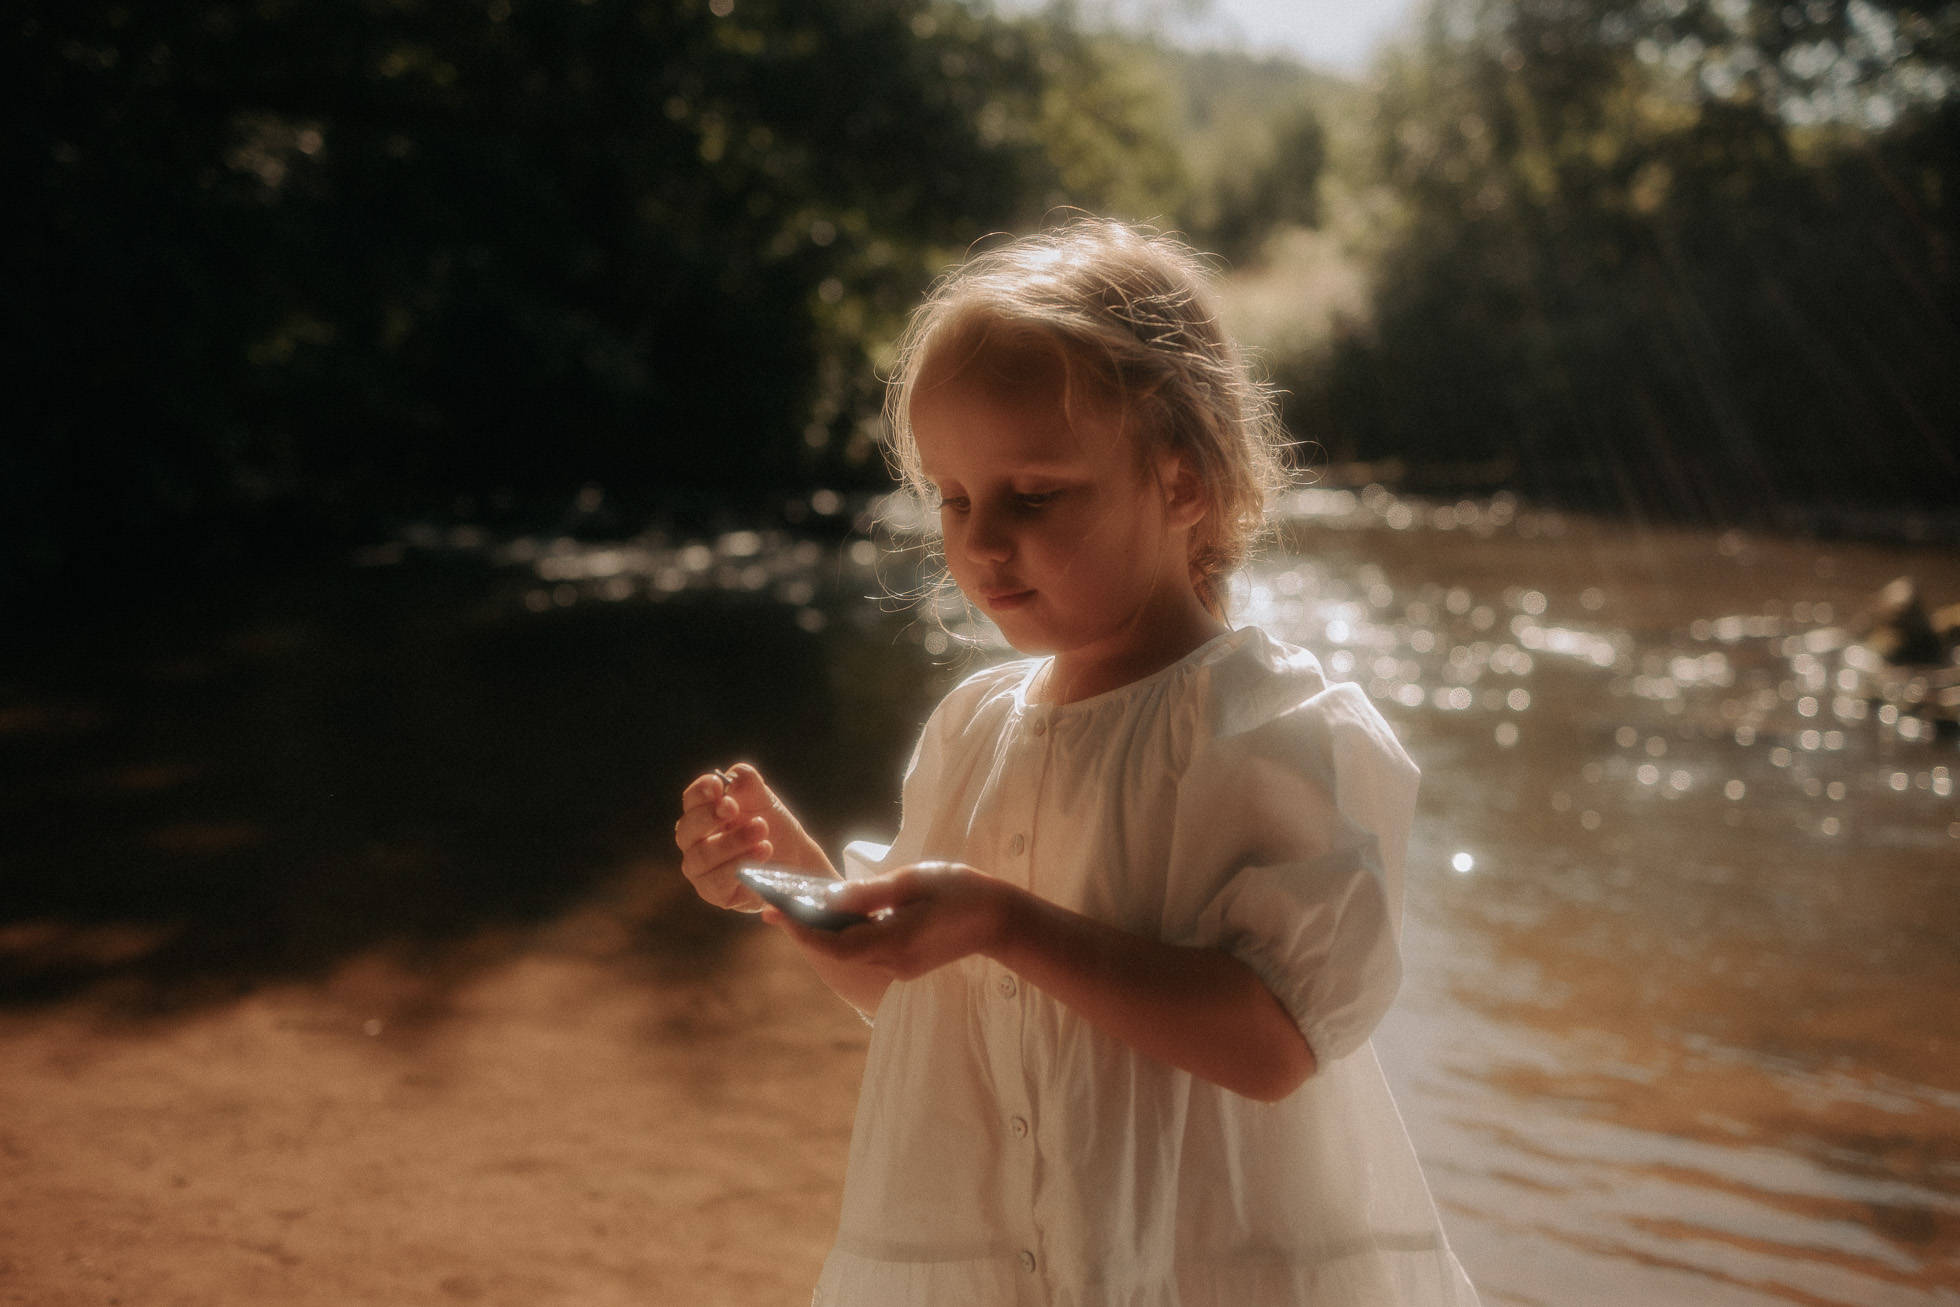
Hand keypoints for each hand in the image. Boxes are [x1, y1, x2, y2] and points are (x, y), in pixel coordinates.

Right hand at [675, 762, 832, 910]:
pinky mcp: (714, 892)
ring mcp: (700, 869)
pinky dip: (738, 867)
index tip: (718, 785)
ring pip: (702, 856)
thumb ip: (747, 783)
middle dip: (709, 817)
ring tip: (762, 832)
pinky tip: (762, 853)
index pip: (691, 800)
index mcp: (702, 813)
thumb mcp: (763, 799)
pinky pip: (716, 882)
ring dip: (732, 842)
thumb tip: (733, 776)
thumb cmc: (771, 825)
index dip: (700, 792)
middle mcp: (694, 842)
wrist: (795, 857)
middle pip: (686, 829)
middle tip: (734, 808)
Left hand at [765, 861, 1013, 980]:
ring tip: (795, 907)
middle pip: (837, 951)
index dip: (801, 930)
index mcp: (896, 941)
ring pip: (851, 953)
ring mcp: (901, 968)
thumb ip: (870, 893)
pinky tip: (835, 913)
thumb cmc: (961, 891)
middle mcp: (894, 962)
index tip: (773, 911)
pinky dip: (846, 934)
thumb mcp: (914, 880)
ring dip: (823, 932)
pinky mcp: (907, 965)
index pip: (835, 944)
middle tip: (772, 907)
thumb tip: (828, 898)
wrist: (1001, 919)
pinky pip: (867, 951)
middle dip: (803, 930)